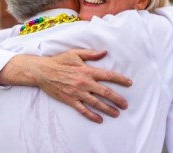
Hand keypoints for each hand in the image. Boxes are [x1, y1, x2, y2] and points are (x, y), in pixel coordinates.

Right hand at [2, 49, 132, 123]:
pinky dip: (92, 115)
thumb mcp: (75, 53)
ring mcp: (77, 93)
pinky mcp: (70, 100)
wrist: (43, 72)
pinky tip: (99, 119)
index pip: (108, 75)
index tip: (129, 83)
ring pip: (96, 103)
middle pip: (105, 92)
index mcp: (87, 70)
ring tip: (116, 113)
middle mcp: (84, 83)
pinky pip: (83, 110)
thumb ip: (91, 54)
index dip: (120, 79)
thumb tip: (105, 52)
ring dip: (108, 109)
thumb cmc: (59, 61)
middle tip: (125, 104)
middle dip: (117, 99)